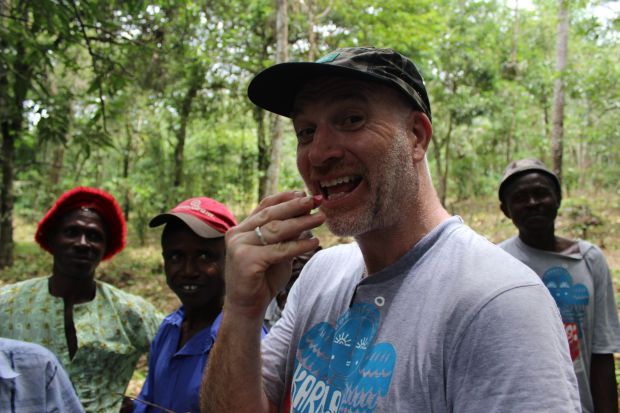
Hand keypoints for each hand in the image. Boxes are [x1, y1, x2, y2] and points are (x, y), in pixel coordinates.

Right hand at [223, 191, 324, 318]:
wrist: (246, 307)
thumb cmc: (262, 279)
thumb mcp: (276, 251)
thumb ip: (285, 235)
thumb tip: (306, 213)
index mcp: (242, 228)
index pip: (264, 206)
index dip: (285, 198)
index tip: (304, 192)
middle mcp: (237, 234)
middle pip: (270, 214)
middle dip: (295, 206)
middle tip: (315, 200)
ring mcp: (239, 247)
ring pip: (275, 230)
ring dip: (301, 222)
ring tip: (320, 218)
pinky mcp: (247, 261)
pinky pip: (279, 250)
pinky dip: (299, 245)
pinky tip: (314, 242)